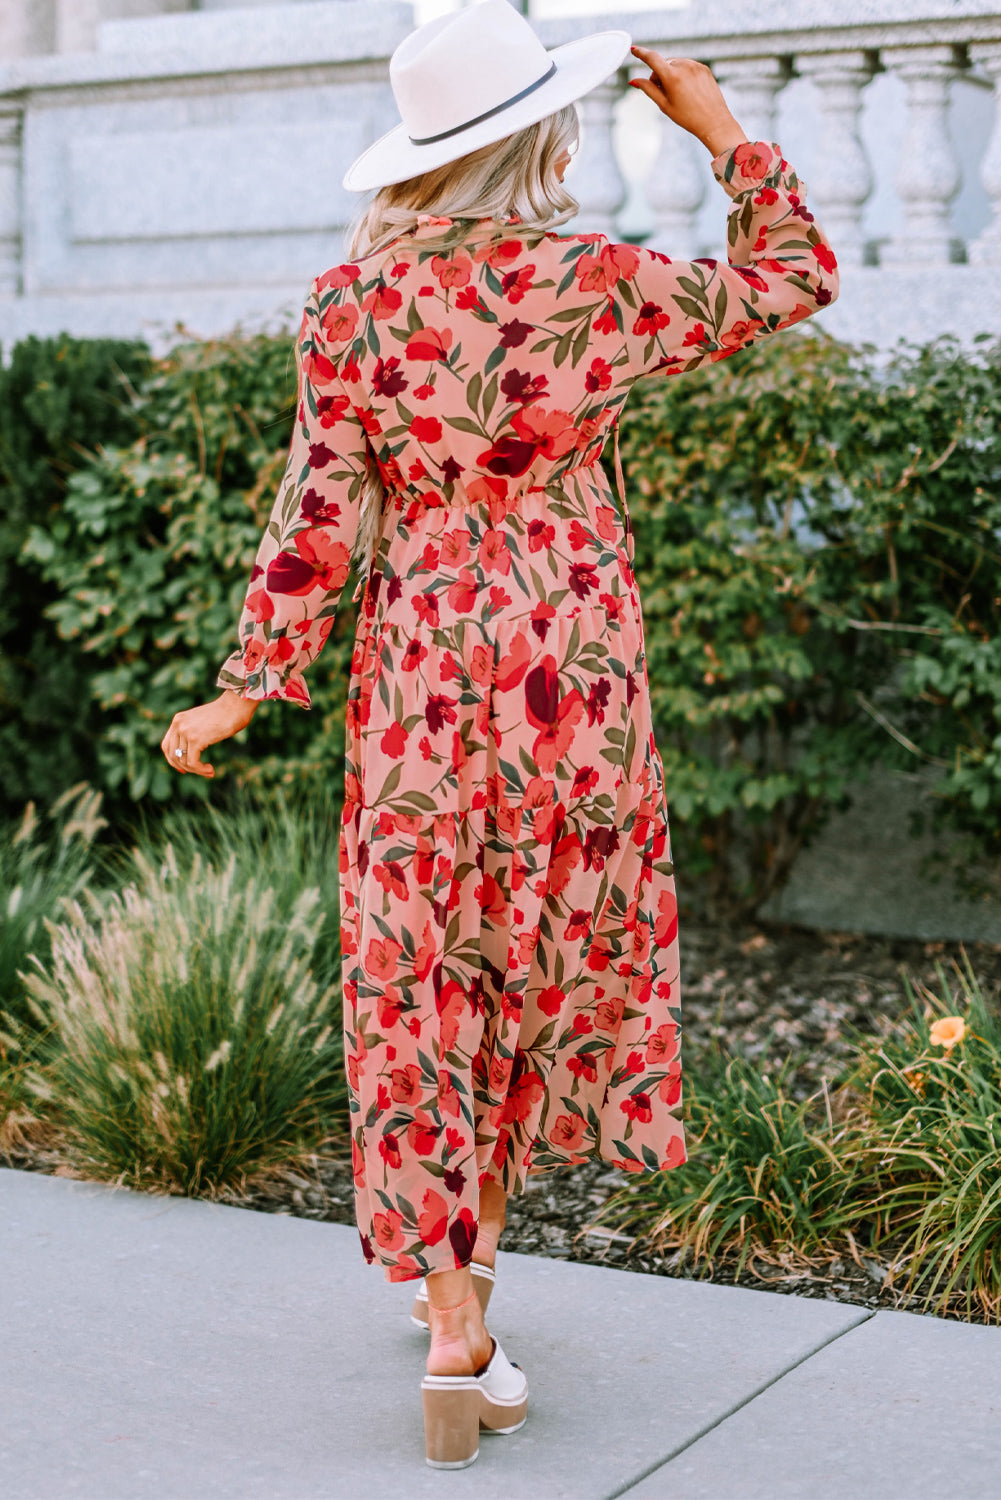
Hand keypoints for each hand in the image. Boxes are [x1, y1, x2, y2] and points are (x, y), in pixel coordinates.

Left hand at [160, 689, 258, 778]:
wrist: (235, 706)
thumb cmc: (226, 715)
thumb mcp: (202, 723)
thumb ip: (193, 733)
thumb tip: (191, 752)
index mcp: (178, 720)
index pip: (166, 745)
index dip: (173, 760)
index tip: (184, 769)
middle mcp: (178, 725)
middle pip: (172, 755)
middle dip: (185, 767)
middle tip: (201, 771)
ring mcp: (185, 732)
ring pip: (183, 761)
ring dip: (197, 770)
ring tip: (210, 771)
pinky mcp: (195, 739)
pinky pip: (192, 762)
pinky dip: (201, 770)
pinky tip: (211, 769)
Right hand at [628, 47, 747, 157]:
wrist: (714, 121)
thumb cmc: (687, 117)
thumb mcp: (664, 105)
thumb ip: (648, 89)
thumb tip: (634, 81)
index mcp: (672, 77)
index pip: (652, 59)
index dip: (641, 53)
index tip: (634, 49)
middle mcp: (684, 66)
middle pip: (663, 65)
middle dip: (659, 76)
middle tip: (664, 94)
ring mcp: (695, 66)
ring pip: (675, 65)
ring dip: (671, 74)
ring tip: (678, 93)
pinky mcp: (703, 67)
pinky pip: (687, 66)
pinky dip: (683, 75)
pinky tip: (688, 90)